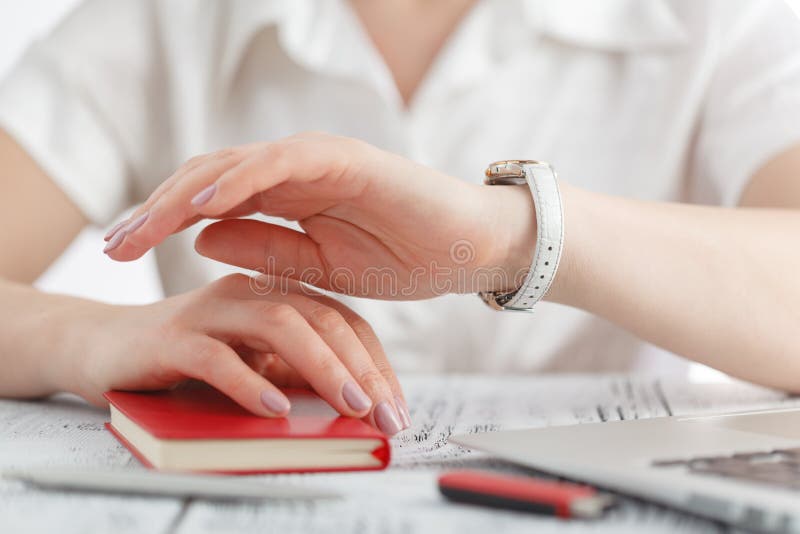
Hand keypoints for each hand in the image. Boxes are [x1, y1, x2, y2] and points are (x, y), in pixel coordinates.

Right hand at [62, 274, 409, 434]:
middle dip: (361, 368)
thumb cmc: (188, 359)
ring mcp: (211, 310)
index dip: (375, 363)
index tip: (397, 407)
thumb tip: (350, 410)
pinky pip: (217, 356)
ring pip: (280, 326)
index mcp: (275, 295)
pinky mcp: (172, 336)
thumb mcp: (254, 366)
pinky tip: (275, 407)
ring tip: (350, 406)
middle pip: (321, 319)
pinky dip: (250, 381)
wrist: (104, 348)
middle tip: (387, 414)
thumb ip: (292, 374)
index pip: (342, 321)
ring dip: (322, 367)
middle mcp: (249, 294)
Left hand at [103, 133, 536, 298]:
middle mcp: (294, 171)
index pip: (211, 203)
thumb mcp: (319, 270)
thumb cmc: (404, 258)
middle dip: (155, 212)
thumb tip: (201, 238)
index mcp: (286, 197)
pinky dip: (241, 180)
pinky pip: (281, 163)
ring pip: (233, 167)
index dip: (162, 224)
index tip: (122, 254)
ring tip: (139, 231)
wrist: (469, 247)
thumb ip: (265, 250)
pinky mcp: (344, 158)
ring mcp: (317, 159)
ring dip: (182, 196)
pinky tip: (203, 208)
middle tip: (113, 246)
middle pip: (208, 181)